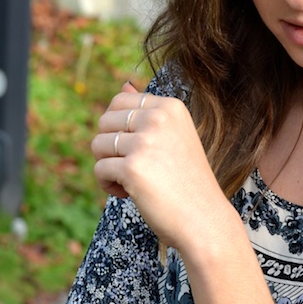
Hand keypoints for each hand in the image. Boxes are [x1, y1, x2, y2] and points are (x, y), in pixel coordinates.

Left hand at [90, 83, 231, 248]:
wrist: (205, 220)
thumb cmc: (188, 182)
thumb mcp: (174, 137)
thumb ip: (148, 112)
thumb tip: (124, 83)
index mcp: (170, 107)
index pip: (120, 100)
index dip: (118, 127)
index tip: (136, 148)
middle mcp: (159, 119)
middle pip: (104, 121)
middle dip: (109, 147)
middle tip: (131, 167)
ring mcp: (146, 142)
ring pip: (98, 145)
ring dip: (107, 166)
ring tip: (130, 181)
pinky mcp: (133, 168)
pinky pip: (100, 169)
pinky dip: (107, 185)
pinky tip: (128, 194)